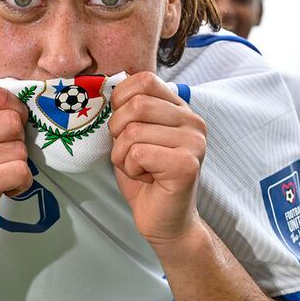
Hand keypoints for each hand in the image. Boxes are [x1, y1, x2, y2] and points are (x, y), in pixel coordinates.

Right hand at [0, 87, 30, 257]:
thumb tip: (27, 106)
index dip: (15, 112)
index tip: (9, 134)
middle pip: (12, 121)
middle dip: (18, 143)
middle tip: (3, 161)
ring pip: (19, 149)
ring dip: (19, 167)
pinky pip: (19, 171)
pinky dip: (22, 184)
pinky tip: (5, 190)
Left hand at [108, 72, 207, 246]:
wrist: (165, 220)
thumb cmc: (146, 178)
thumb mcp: (133, 135)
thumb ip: (128, 110)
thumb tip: (105, 88)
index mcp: (181, 109)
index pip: (144, 80)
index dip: (121, 100)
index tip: (124, 127)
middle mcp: (193, 121)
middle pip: (136, 105)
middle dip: (118, 132)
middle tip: (131, 154)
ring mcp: (194, 142)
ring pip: (133, 131)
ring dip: (123, 156)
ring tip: (140, 169)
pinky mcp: (186, 165)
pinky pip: (138, 153)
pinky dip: (131, 169)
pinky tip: (147, 179)